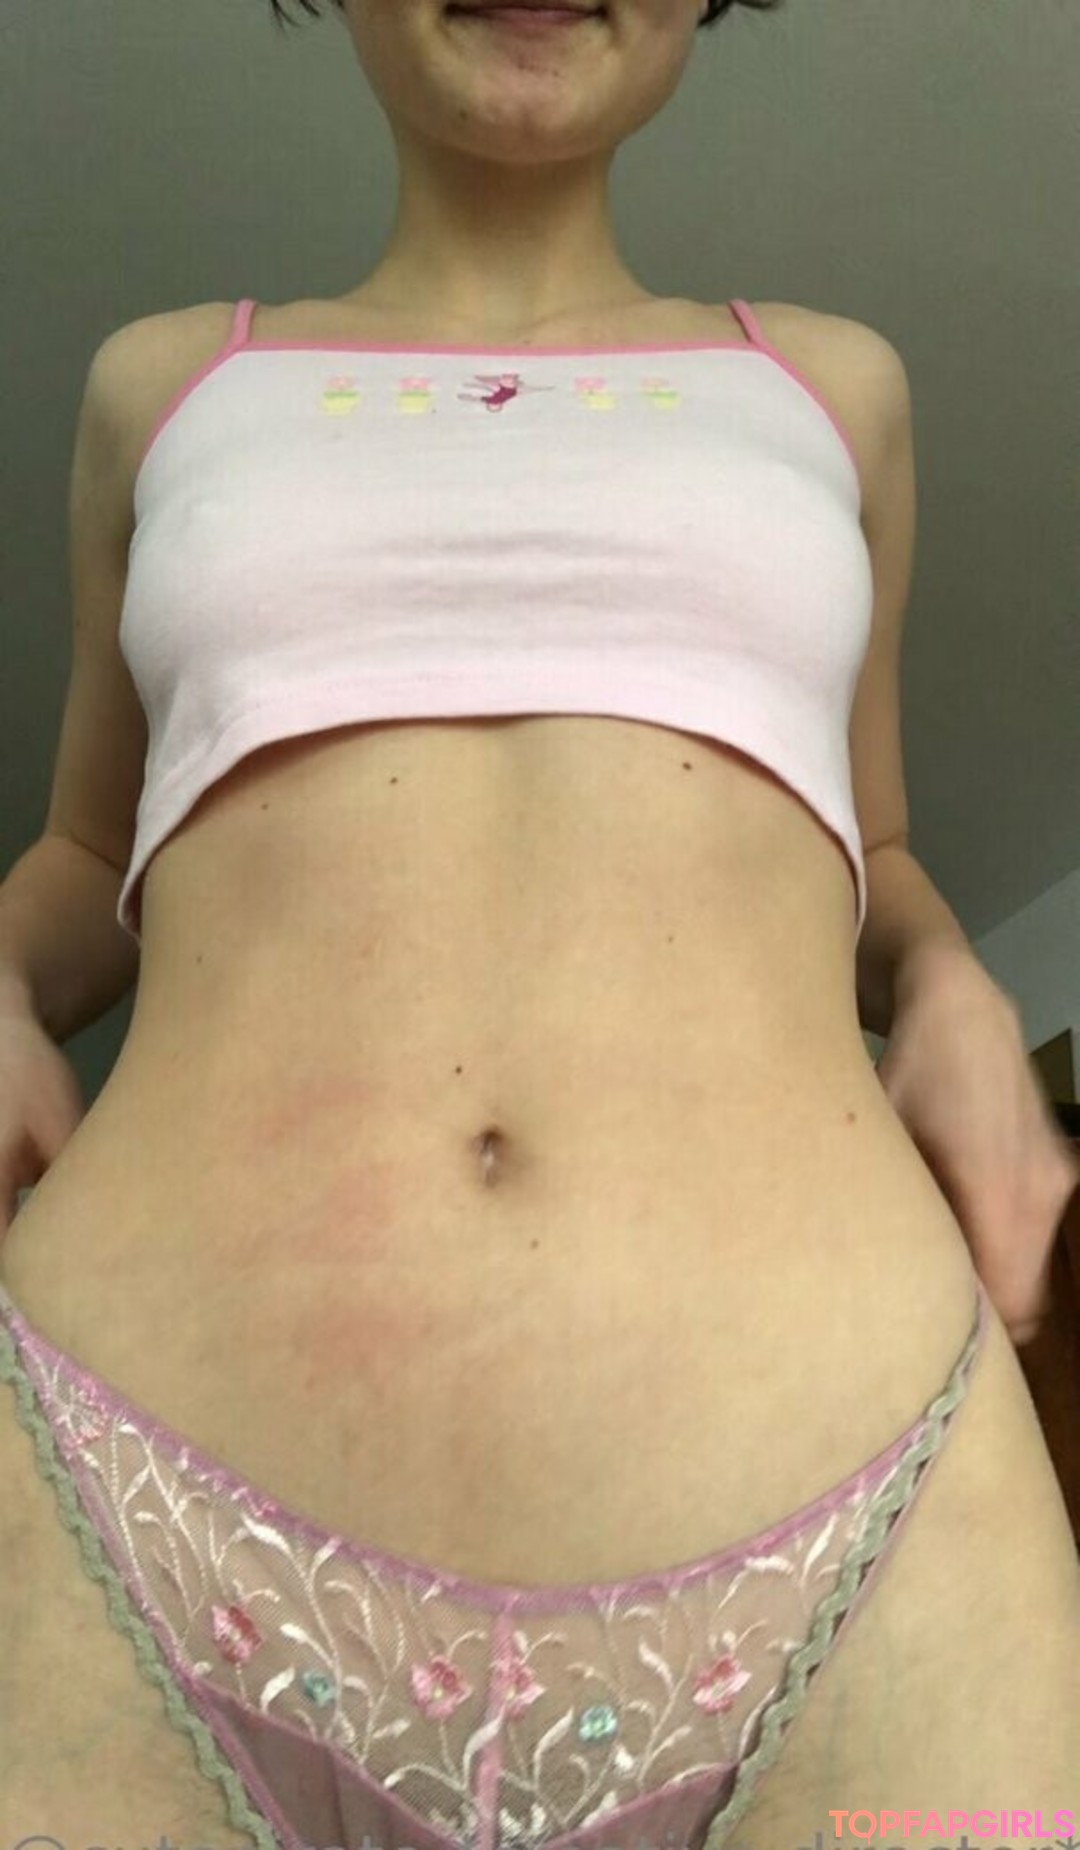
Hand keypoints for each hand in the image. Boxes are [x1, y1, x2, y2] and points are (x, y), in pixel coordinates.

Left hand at [875, 947, 1079, 1344]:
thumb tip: (867, 1281)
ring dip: (991, 1282)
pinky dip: (1003, 1251)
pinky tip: (956, 1231)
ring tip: (932, 1268)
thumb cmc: (907, 1072)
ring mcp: (1055, 1182)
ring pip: (1030, 1273)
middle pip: (1023, 1300)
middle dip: (977, 1314)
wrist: (960, 1010)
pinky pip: (1034, 1241)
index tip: (918, 1333)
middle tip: (917, 1313)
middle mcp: (1038, 1193)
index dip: (963, 1327)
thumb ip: (888, 1212)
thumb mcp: (883, 1137)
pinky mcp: (1057, 1172)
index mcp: (994, 1189)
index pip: (1001, 1300)